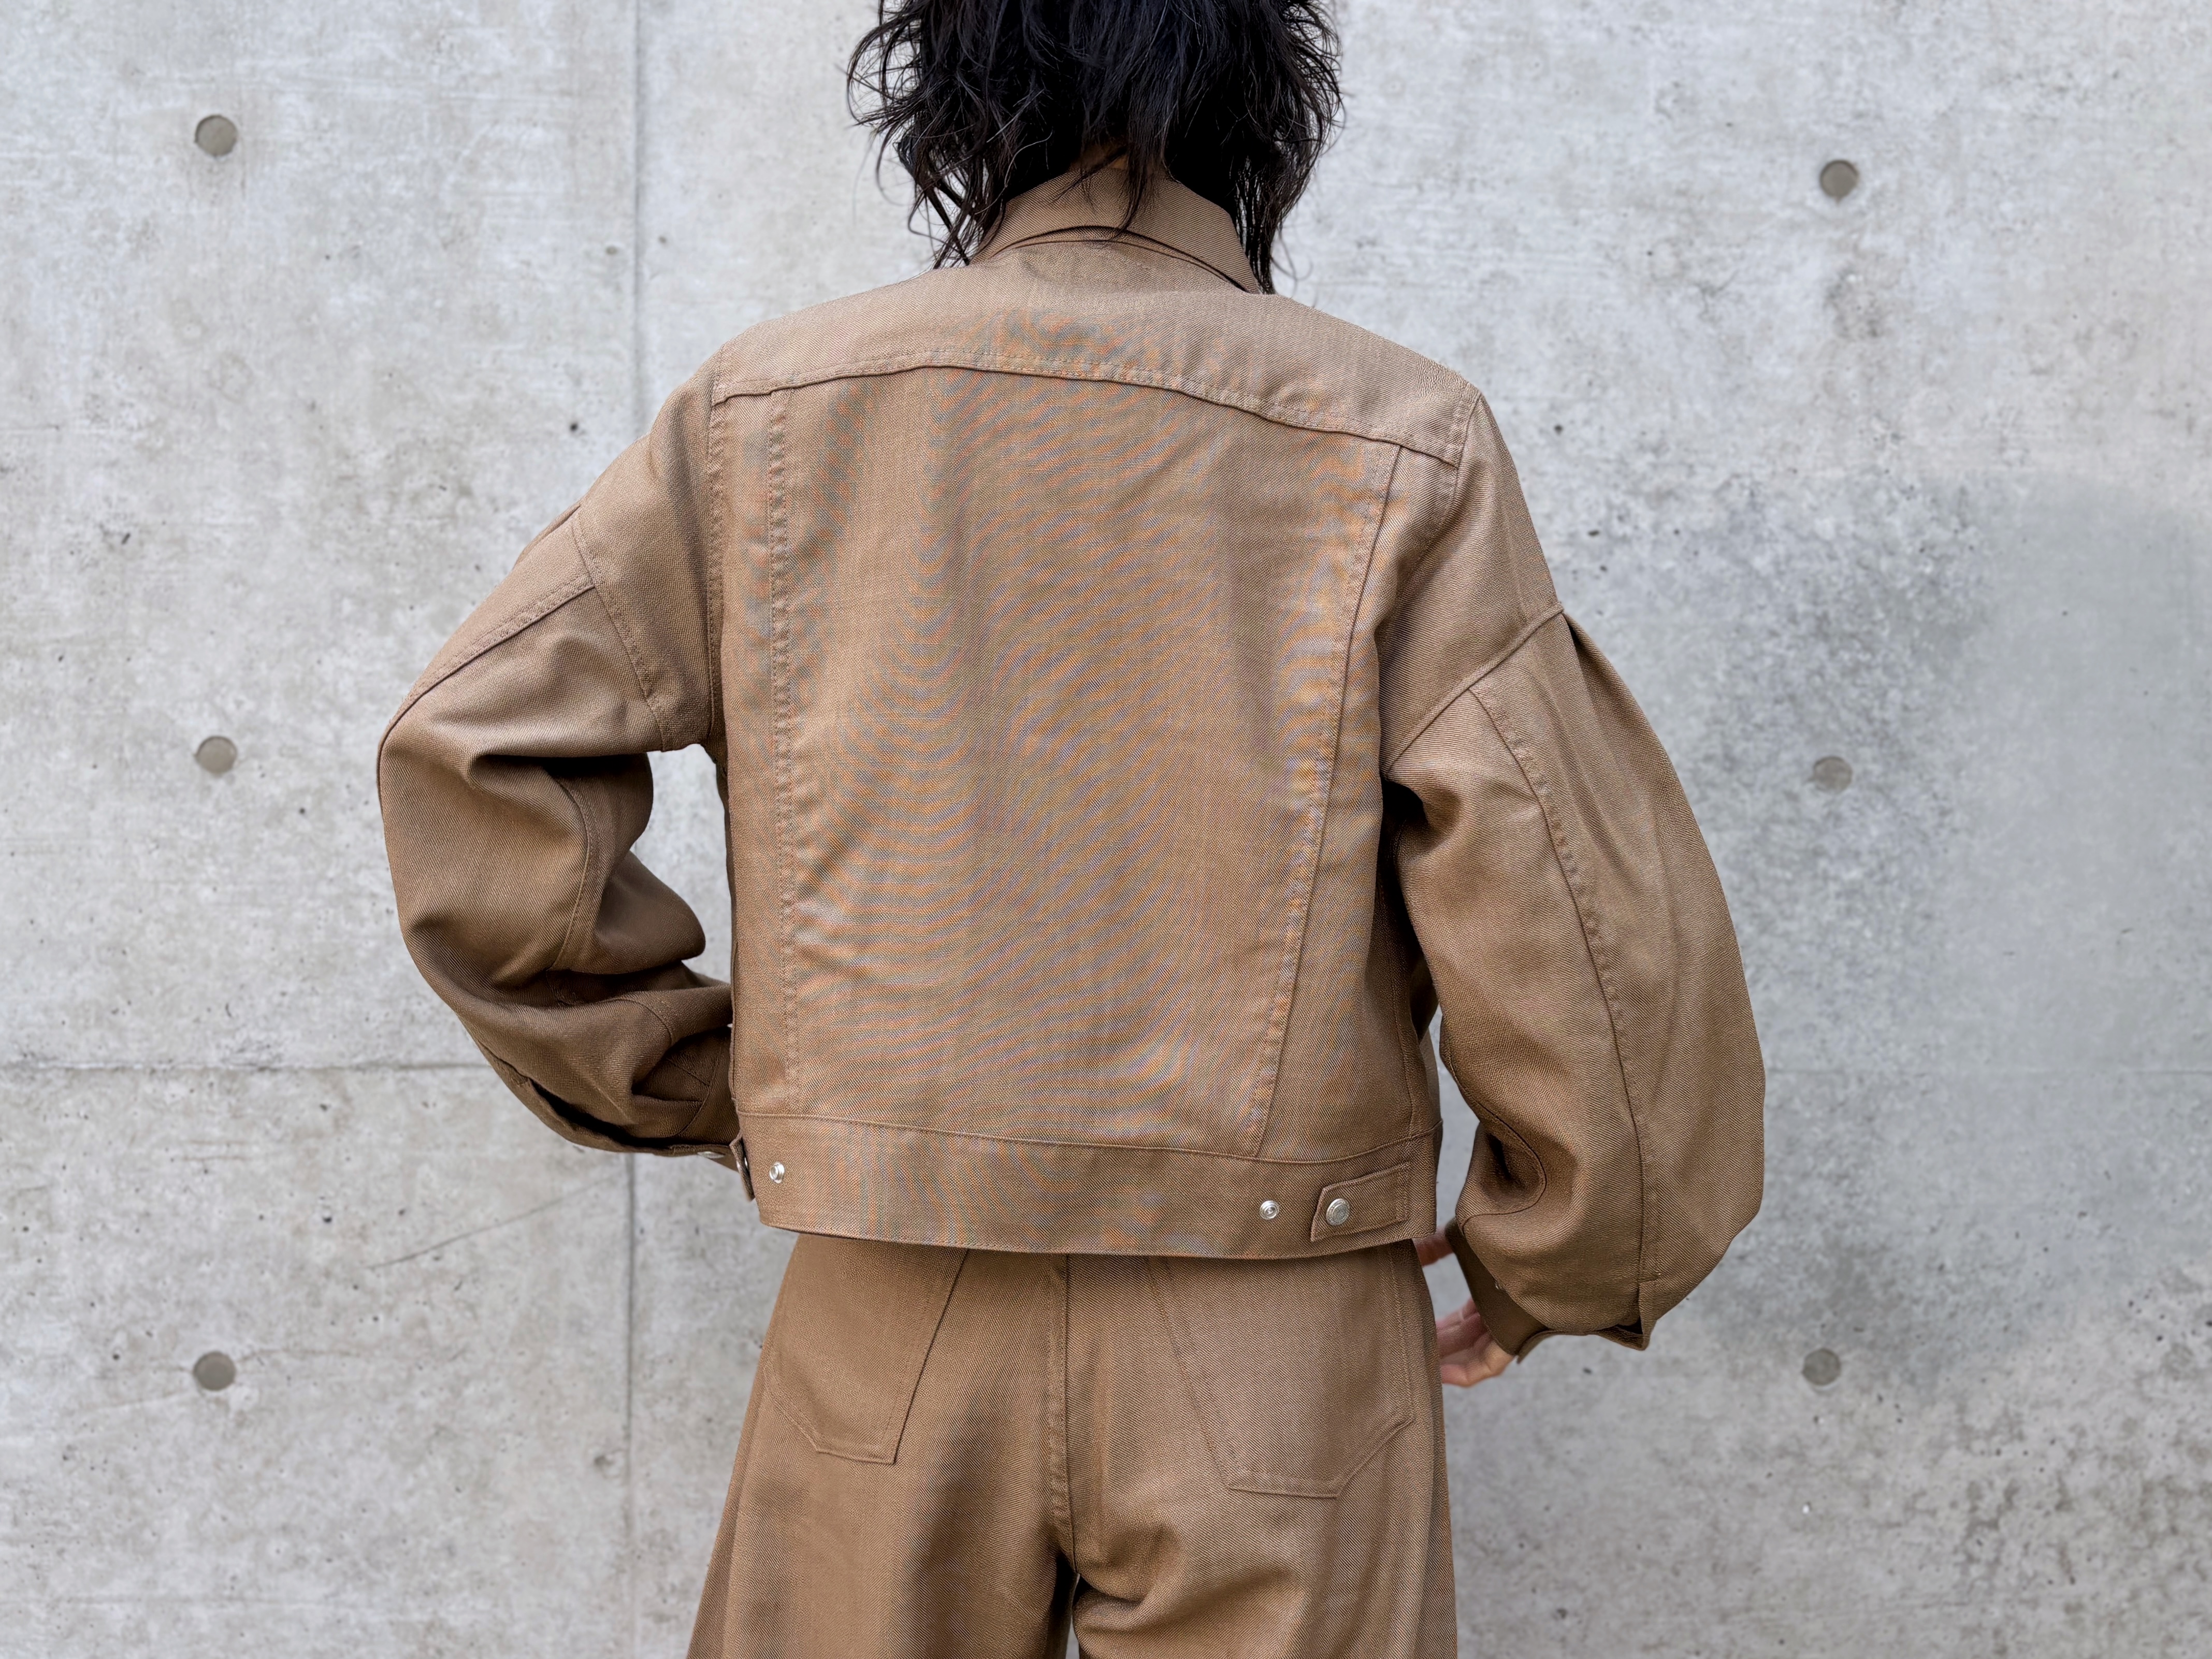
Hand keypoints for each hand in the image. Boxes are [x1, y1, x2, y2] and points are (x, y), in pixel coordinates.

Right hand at [1415, 1228, 1512, 1388]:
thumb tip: (1409, 1246)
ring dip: (1446, 1361)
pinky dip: (1464, 1372)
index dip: (1438, 1326)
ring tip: (1418, 1365)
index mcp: (1492, 1288)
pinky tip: (1440, 1373)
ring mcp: (1509, 1325)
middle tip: (1409, 1351)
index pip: (1462, 1317)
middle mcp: (1501, 1310)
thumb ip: (1436, 1244)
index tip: (1415, 1330)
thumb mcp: (1466, 1237)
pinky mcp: (1516, 1338)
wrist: (1545, 1238)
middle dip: (1437, 1346)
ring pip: (1473, 1352)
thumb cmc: (1510, 1233)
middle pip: (1465, 1337)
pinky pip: (1489, 1364)